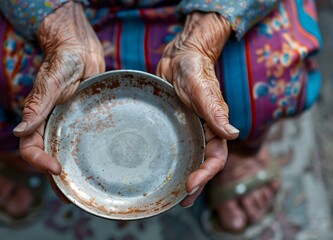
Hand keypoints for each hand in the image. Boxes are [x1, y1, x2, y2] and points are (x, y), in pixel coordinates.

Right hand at [13, 2, 104, 199]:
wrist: (81, 49)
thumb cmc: (63, 59)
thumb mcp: (50, 82)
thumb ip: (37, 106)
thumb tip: (18, 132)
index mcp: (37, 118)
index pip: (29, 148)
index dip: (38, 161)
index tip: (56, 168)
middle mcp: (50, 124)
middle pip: (48, 157)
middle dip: (55, 179)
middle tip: (71, 196)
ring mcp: (67, 124)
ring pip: (65, 153)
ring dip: (71, 172)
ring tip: (83, 191)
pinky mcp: (82, 121)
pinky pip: (82, 142)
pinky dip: (86, 156)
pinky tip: (99, 167)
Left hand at [156, 12, 238, 206]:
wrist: (180, 55)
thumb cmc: (194, 68)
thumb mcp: (202, 88)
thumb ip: (215, 110)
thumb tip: (232, 134)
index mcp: (216, 126)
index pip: (216, 157)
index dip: (206, 174)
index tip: (190, 186)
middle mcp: (204, 131)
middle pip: (203, 163)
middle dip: (196, 184)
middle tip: (182, 200)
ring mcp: (190, 129)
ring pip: (190, 158)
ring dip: (184, 175)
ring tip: (172, 194)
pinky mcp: (176, 125)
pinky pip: (176, 146)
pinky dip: (172, 160)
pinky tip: (161, 168)